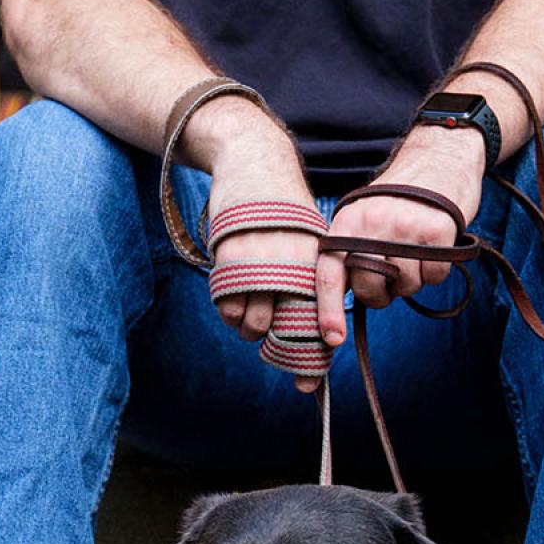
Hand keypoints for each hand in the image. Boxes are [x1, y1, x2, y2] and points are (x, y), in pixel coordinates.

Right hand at [202, 117, 326, 368]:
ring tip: (249, 319)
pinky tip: (233, 306)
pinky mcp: (228, 255)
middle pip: (280, 329)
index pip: (314, 322)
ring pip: (250, 321)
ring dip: (248, 328)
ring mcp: (257, 261)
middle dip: (273, 346)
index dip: (311, 357)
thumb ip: (311, 280)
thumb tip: (317, 330)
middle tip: (267, 341)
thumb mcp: (310, 238)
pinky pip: (226, 302)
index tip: (308, 381)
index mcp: (316, 262)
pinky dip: (228, 312)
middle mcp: (290, 265)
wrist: (255, 162)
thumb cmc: (285, 207)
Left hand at [313, 127, 487, 348]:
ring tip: (415, 254)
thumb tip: (343, 298)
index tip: (331, 339)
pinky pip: (434, 278)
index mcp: (348, 222)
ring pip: (405, 287)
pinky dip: (436, 273)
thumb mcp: (366, 214)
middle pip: (370, 288)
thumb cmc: (400, 195)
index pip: (330, 272)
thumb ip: (352, 250)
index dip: (327, 309)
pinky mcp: (438, 233)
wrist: (440, 157)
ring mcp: (406, 228)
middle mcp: (373, 225)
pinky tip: (434, 248)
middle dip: (380, 295)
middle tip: (391, 279)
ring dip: (412, 282)